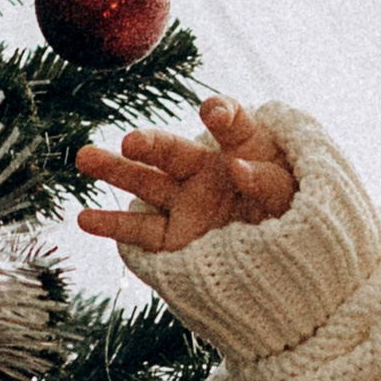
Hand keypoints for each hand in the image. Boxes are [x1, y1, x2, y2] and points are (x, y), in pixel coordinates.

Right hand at [75, 96, 294, 252]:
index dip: (223, 116)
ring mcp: (185, 206)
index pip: (232, 125)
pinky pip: (139, 234)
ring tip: (83, 157)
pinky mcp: (174, 241)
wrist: (292, 267)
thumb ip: (269, 182)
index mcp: (239, 150)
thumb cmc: (297, 220)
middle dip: (150, 145)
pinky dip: (111, 227)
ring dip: (113, 170)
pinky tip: (85, 218)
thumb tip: (237, 168)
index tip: (215, 114)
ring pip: (144, 184)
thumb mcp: (293, 198)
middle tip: (132, 143)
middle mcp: (204, 172)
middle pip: (172, 151)